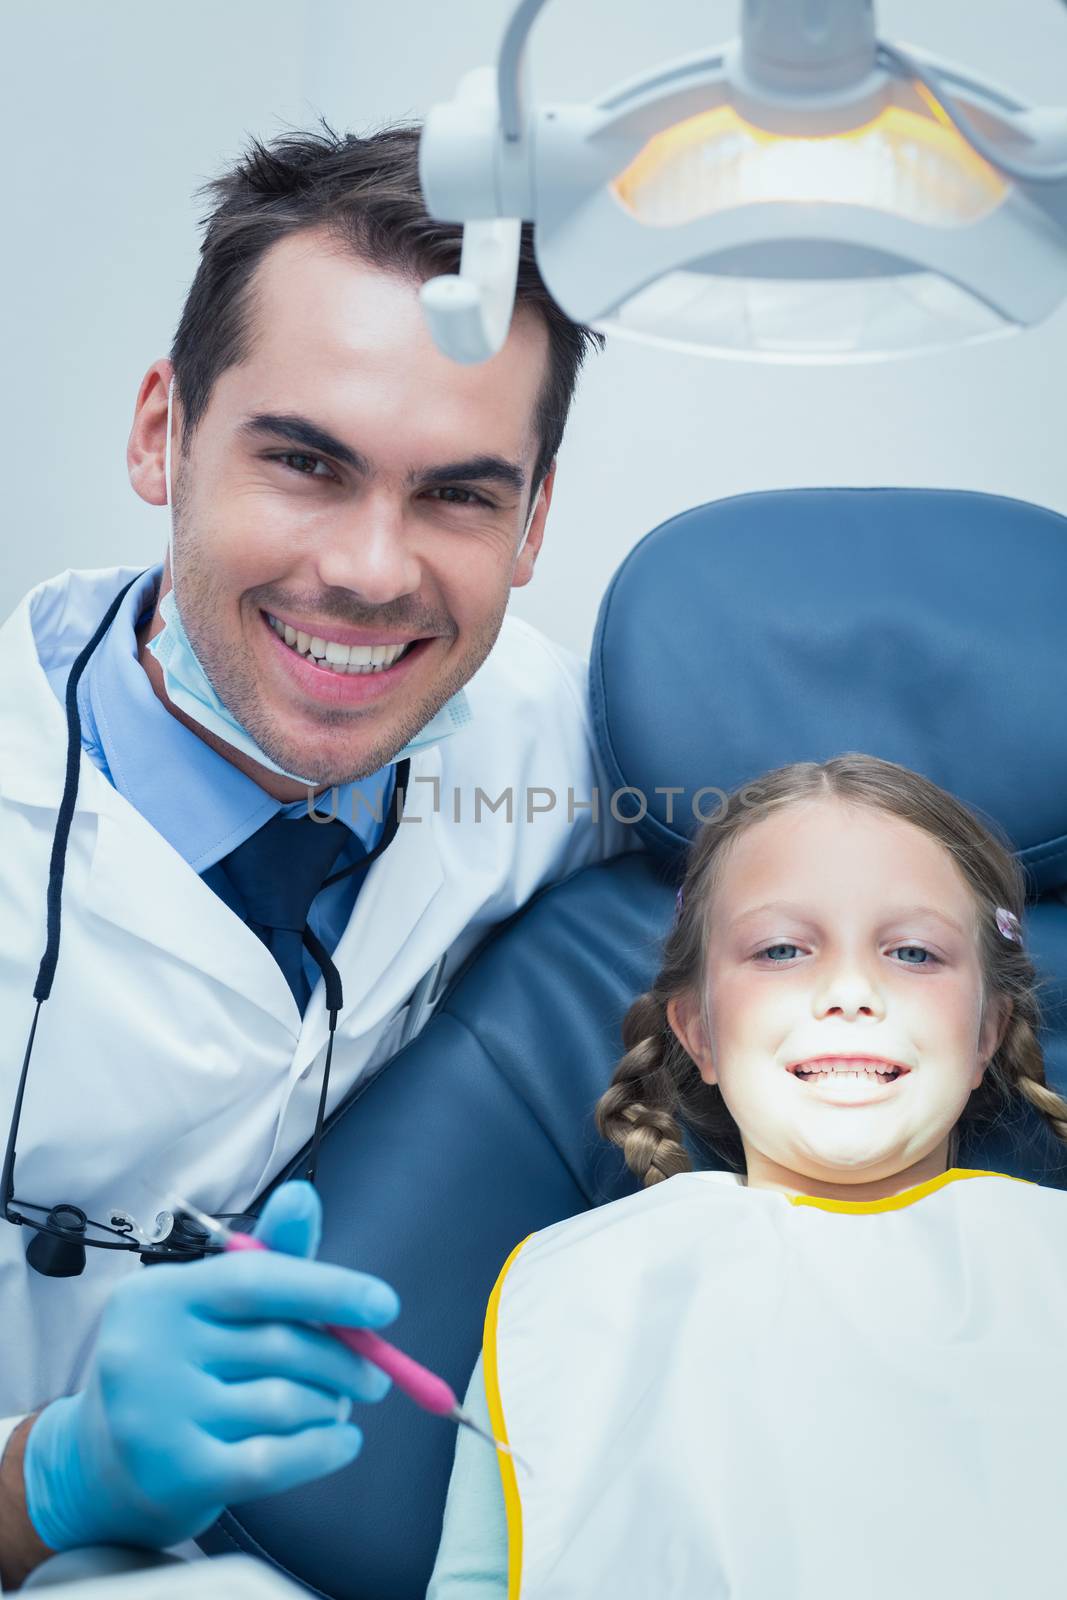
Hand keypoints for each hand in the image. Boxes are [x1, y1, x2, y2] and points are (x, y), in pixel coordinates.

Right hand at [23, 1181, 399, 1550]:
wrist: (102, 1464)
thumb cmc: (181, 1365)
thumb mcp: (212, 1306)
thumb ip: (268, 1256)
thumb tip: (305, 1196)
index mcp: (159, 1295)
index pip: (257, 1281)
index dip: (329, 1289)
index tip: (386, 1306)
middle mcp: (148, 1351)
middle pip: (281, 1345)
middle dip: (344, 1360)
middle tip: (374, 1376)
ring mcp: (155, 1417)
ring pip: (284, 1403)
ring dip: (330, 1405)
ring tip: (337, 1406)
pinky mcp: (174, 1476)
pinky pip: (274, 1460)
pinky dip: (323, 1450)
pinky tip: (344, 1442)